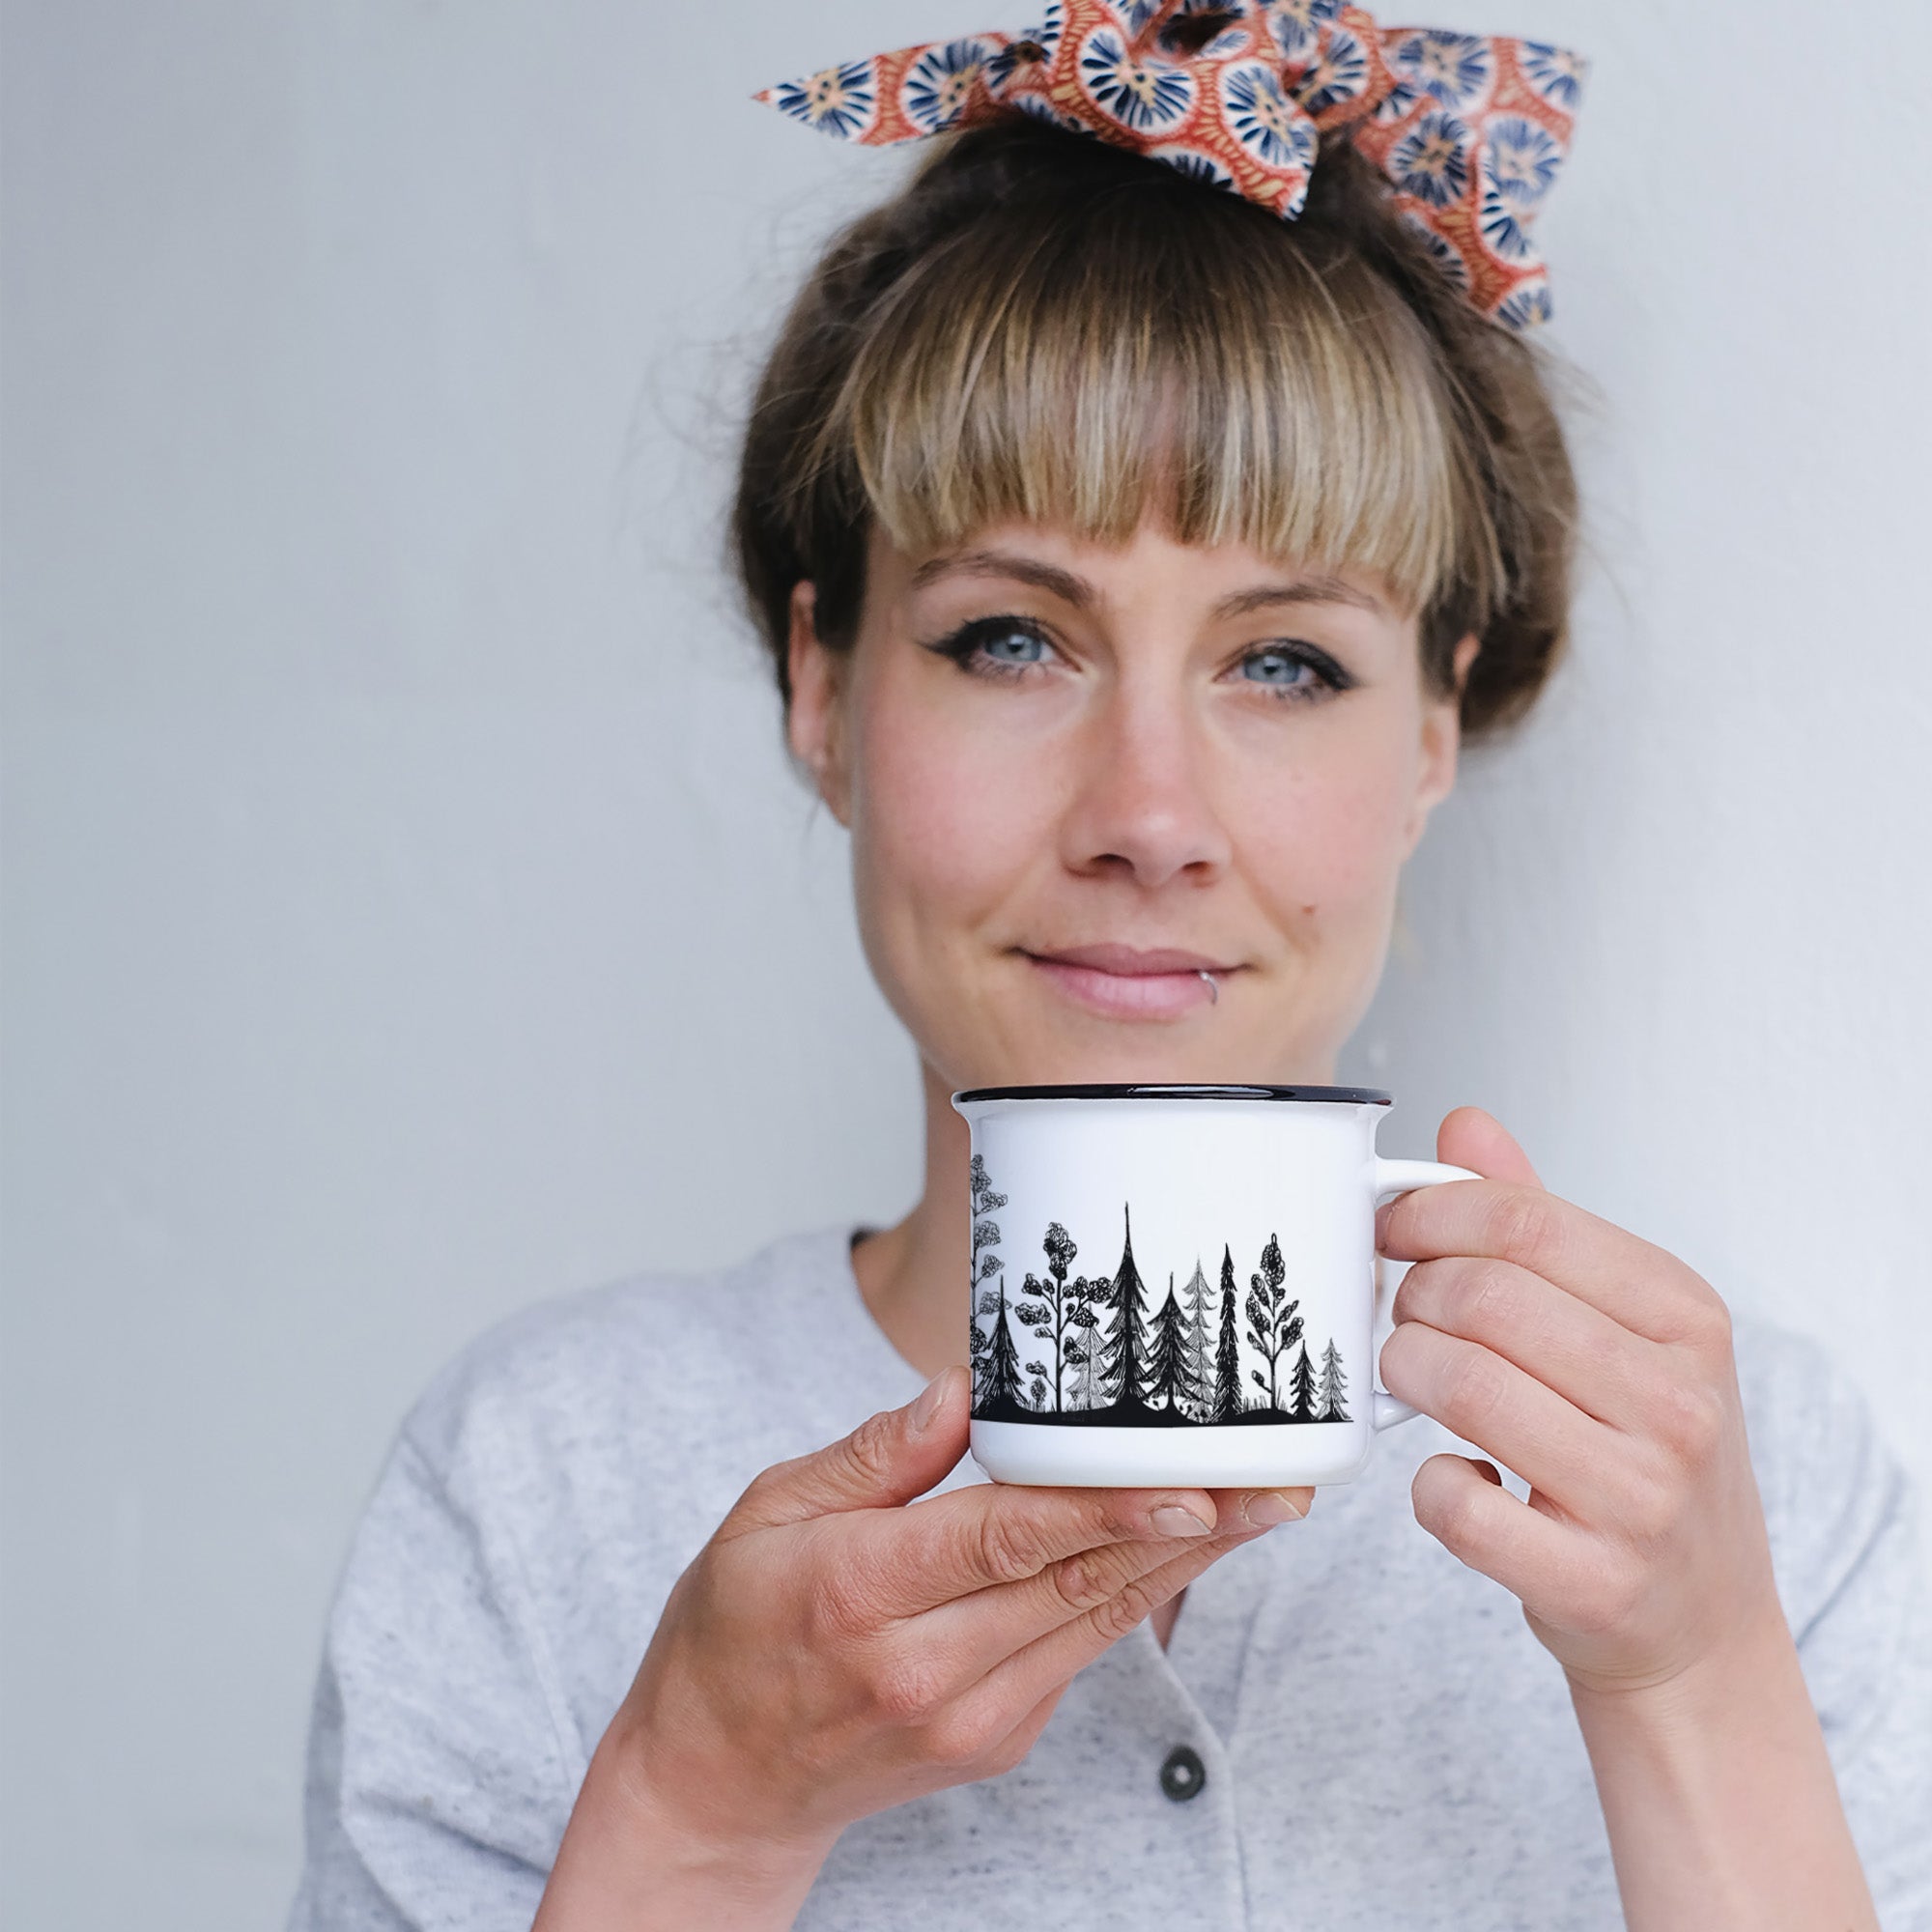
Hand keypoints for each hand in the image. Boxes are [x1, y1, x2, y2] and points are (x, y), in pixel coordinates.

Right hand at [589, 1365, 1307, 1865]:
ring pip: (1099, 1619)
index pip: (1008, 1538)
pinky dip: (1133, 1592)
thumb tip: (958, 1390)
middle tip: (1281, 1481)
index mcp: (865, 1590)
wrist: (716, 1781)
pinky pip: (1079, 1649)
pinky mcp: (998, 1738)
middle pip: (1081, 1580)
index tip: (1195, 1484)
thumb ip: (876, 1454)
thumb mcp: (768, 1511)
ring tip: (1265, 1504)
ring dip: (1188, 1560)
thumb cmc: (733, 1628)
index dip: (1109, 1509)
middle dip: (1193, 1528)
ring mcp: (972, 1715)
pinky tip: (1180, 1543)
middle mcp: (929, 1664)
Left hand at [1375, 1106, 1783, 1696]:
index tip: (1391, 1227)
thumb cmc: (1645, 1453)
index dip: (1430, 1212)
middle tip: (1407, 1318)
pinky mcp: (1592, 1582)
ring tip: (1417, 1381)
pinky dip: (1427, 1483)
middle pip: (1483, 1296)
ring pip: (1461, 1385)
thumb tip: (1464, 1126)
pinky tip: (1458, 1475)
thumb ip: (1539, 1224)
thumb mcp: (1624, 1327)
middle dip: (1412, 1297)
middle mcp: (1678, 1401)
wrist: (1702, 1622)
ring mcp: (1641, 1497)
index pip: (1527, 1222)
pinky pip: (1452, 1501)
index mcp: (1686, 1315)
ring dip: (1405, 1374)